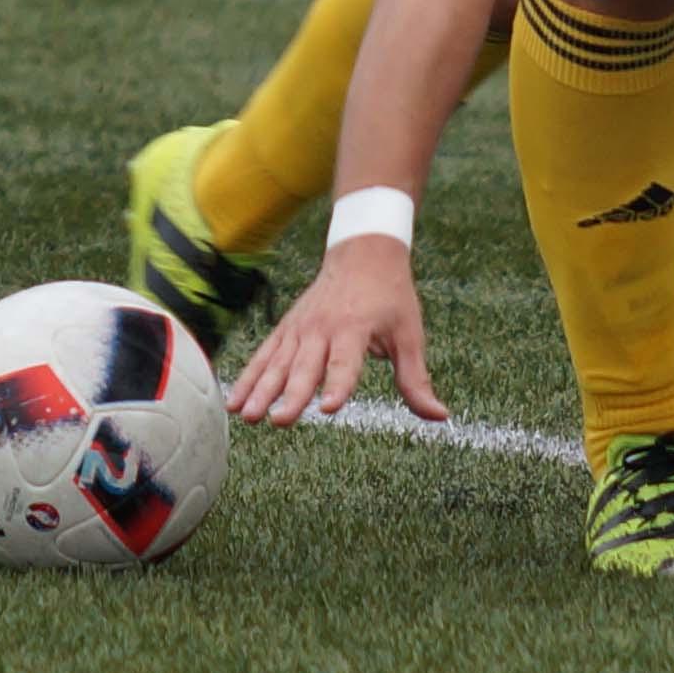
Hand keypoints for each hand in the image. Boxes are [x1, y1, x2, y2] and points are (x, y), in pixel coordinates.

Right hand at [228, 237, 443, 426]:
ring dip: (261, 390)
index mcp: (355, 328)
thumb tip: (439, 417)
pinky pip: (264, 355)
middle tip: (279, 422)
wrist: (363, 251)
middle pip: (305, 366)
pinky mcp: (286, 329)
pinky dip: (248, 377)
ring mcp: (300, 327)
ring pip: (277, 362)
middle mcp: (322, 328)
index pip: (346, 362)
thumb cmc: (391, 296)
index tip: (328, 408)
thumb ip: (416, 380)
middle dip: (291, 395)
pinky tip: (233, 402)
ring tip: (247, 417)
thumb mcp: (410, 335)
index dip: (338, 384)